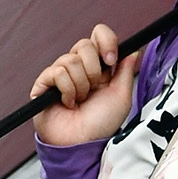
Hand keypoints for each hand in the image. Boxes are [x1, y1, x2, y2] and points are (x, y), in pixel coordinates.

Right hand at [31, 24, 139, 146]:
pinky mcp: (43, 84)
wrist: (83, 143)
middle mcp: (79, 67)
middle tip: (94, 89)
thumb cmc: (102, 125)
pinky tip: (67, 104)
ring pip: (70, 60)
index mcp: (98, 66)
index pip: (98, 35)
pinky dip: (67, 90)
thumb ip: (126, 70)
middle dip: (94, 70)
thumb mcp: (122, 96)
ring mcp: (60, 75)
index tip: (111, 59)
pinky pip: (57, 73)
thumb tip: (133, 49)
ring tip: (80, 101)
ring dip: (81, 86)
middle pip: (84, 44)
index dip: (105, 41)